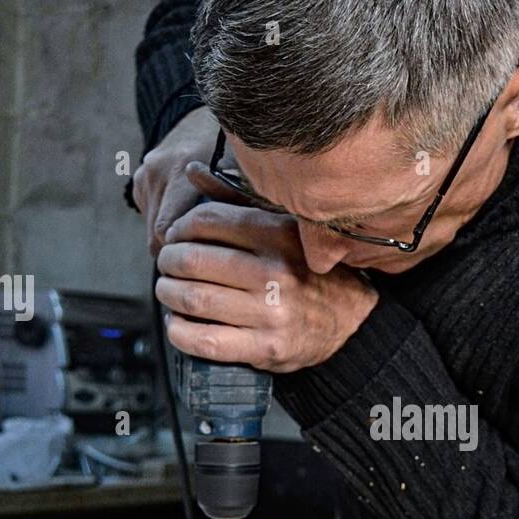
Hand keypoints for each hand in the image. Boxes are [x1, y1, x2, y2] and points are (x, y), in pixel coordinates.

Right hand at [133, 106, 231, 254]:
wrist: (203, 120)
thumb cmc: (234, 152)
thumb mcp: (244, 175)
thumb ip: (240, 206)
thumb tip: (247, 247)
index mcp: (181, 169)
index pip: (167, 228)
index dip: (184, 250)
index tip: (205, 262)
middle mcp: (157, 171)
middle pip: (156, 235)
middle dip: (177, 251)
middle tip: (203, 263)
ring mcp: (144, 175)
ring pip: (151, 229)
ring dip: (171, 240)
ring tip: (199, 242)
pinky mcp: (139, 180)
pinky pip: (149, 216)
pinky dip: (166, 224)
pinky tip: (187, 219)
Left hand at [155, 167, 378, 373]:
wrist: (352, 319)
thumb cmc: (306, 268)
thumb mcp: (281, 227)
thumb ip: (235, 200)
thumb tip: (192, 170)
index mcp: (279, 235)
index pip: (207, 220)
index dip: (180, 228)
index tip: (177, 237)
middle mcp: (277, 272)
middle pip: (193, 260)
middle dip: (167, 262)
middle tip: (167, 265)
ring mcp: (272, 313)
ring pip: (193, 300)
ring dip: (168, 294)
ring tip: (168, 291)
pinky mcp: (267, 348)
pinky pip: (205, 341)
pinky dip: (179, 331)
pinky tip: (178, 323)